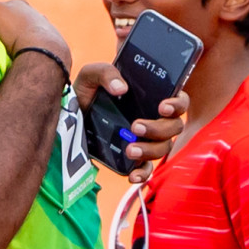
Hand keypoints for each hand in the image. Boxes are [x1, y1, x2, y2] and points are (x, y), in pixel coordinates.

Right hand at [0, 0, 70, 66]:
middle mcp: (36, 15)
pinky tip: (25, 57)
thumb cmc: (15, 29)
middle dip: (10, 29)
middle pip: (18, 21)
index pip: (6, 8)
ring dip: (22, 41)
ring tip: (12, 51)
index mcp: (21, 6)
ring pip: (30, 34)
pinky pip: (38, 47)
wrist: (41, 50)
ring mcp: (46, 30)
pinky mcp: (53, 46)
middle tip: (0, 40)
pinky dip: (31, 51)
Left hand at [73, 62, 188, 183]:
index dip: (177, 104)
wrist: (69, 117)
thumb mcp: (91, 76)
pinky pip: (146, 169)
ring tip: (130, 149)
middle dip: (158, 129)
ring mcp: (145, 139)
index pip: (179, 101)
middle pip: (174, 127)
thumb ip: (105, 73)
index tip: (162, 107)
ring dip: (150, 150)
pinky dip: (142, 174)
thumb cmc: (87, 93)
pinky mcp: (133, 157)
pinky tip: (131, 175)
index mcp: (151, 97)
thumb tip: (121, 88)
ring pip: (163, 148)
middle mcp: (154, 119)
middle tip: (136, 126)